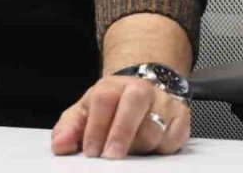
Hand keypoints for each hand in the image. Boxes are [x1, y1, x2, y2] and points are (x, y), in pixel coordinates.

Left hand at [51, 75, 190, 157]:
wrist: (142, 91)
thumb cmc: (111, 106)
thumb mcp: (85, 112)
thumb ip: (69, 128)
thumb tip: (60, 145)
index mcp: (113, 86)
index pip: (104, 99)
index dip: (96, 127)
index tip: (90, 150)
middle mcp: (141, 89)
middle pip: (133, 105)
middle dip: (120, 133)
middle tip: (110, 156)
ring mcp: (163, 102)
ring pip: (154, 127)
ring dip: (139, 146)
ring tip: (128, 152)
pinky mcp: (182, 117)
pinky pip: (172, 139)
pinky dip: (160, 149)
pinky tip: (149, 148)